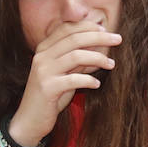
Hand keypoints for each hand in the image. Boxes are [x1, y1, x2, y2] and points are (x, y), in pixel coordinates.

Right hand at [10, 21, 122, 146]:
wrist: (29, 120)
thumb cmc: (51, 95)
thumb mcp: (64, 73)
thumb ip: (77, 59)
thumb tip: (98, 45)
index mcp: (44, 49)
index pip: (67, 28)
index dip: (88, 26)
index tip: (105, 29)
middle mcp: (42, 56)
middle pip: (75, 38)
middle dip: (99, 37)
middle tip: (118, 39)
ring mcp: (43, 71)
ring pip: (76, 56)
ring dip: (98, 58)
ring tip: (111, 64)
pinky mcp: (48, 88)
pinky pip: (74, 80)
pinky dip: (89, 80)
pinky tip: (97, 84)